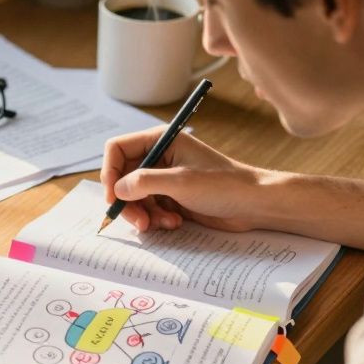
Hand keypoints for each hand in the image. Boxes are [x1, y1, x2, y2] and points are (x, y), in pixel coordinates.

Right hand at [100, 126, 267, 232]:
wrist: (254, 204)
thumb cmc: (223, 185)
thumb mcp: (180, 182)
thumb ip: (144, 183)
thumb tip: (117, 190)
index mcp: (160, 140)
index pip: (118, 149)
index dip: (110, 173)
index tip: (113, 198)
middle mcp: (159, 157)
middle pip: (123, 177)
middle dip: (128, 202)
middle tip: (139, 222)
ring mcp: (165, 177)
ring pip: (135, 197)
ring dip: (145, 213)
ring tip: (165, 223)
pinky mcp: (172, 196)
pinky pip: (150, 208)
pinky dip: (157, 218)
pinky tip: (175, 222)